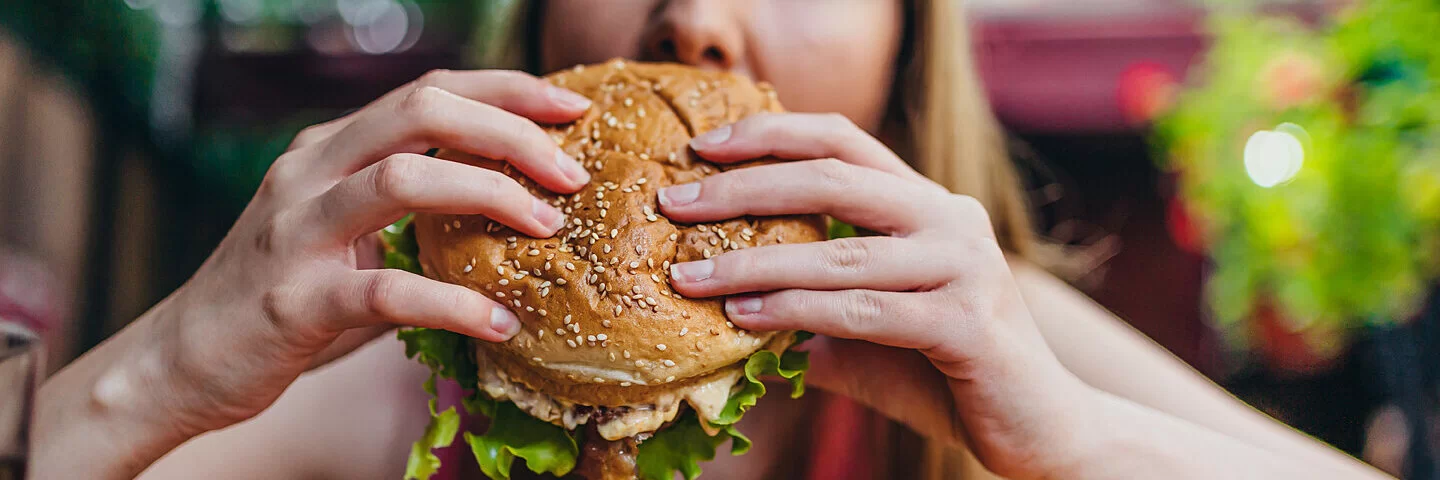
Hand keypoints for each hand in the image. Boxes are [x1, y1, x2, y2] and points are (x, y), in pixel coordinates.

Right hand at [125, 70, 593, 437]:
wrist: (182, 362)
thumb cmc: (286, 300)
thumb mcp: (348, 238)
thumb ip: (413, 217)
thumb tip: (520, 215)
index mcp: (330, 149)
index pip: (428, 91)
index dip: (507, 90)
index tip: (572, 107)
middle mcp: (310, 172)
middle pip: (422, 111)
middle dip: (511, 130)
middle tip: (572, 172)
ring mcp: (296, 231)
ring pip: (404, 180)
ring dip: (492, 195)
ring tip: (549, 228)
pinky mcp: (296, 300)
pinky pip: (388, 291)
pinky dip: (455, 304)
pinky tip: (500, 325)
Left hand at [660, 113, 1096, 478]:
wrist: (1039, 429)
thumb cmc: (944, 373)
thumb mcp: (865, 329)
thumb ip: (807, 306)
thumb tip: (719, 302)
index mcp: (927, 204)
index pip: (843, 142)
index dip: (771, 135)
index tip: (704, 147)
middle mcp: (951, 219)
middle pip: (834, 180)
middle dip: (744, 187)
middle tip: (675, 203)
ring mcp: (965, 268)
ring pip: (839, 252)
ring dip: (754, 262)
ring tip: (689, 276)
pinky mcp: (967, 324)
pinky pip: (862, 310)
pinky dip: (797, 310)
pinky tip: (745, 316)